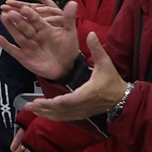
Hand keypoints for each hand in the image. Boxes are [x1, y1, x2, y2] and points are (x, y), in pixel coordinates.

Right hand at [0, 0, 79, 78]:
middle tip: (9, 10)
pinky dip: (6, 45)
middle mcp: (34, 36)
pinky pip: (13, 50)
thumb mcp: (70, 33)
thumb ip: (69, 18)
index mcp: (44, 29)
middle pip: (24, 26)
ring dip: (10, 27)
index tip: (25, 7)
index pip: (36, 20)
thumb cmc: (68, 49)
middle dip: (17, 19)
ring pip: (18, 35)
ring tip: (3, 17)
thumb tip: (73, 2)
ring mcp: (28, 46)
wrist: (65, 68)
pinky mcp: (23, 56)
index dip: (30, 14)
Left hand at [16, 34, 131, 122]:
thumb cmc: (112, 81)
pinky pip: (64, 118)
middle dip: (45, 108)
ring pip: (61, 116)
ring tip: (31, 109)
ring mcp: (81, 112)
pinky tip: (41, 114)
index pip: (71, 100)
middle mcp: (83, 105)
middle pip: (62, 110)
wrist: (121, 98)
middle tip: (30, 105)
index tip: (47, 100)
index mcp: (88, 93)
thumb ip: (97, 49)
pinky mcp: (80, 115)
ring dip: (46, 113)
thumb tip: (91, 33)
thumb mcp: (106, 63)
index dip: (59, 101)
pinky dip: (52, 117)